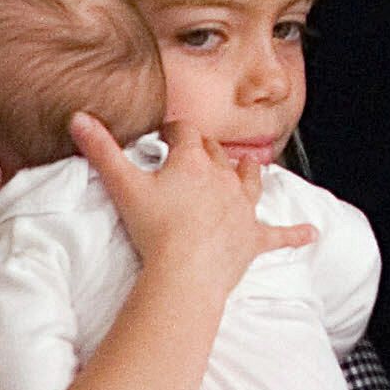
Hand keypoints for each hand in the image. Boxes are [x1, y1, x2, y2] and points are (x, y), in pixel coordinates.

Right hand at [79, 115, 312, 294]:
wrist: (186, 271)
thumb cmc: (155, 229)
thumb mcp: (123, 186)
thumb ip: (100, 151)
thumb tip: (78, 118)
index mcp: (194, 163)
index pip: (186, 133)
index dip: (174, 130)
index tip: (165, 132)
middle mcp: (224, 179)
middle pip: (217, 154)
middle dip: (206, 150)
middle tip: (194, 152)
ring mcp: (242, 208)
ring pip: (251, 181)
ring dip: (249, 174)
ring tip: (250, 168)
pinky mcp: (253, 238)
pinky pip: (279, 235)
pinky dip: (294, 234)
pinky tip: (311, 234)